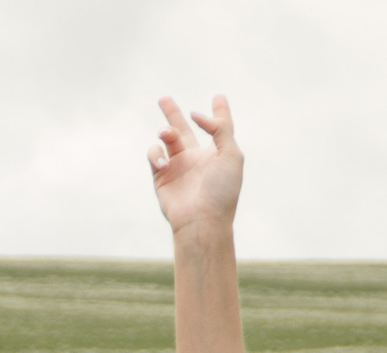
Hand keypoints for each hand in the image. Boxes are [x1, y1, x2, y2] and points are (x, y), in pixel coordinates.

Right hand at [150, 95, 242, 236]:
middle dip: (173, 114)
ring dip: (167, 130)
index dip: (219, 112)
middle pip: (183, 129)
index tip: (219, 97)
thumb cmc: (221, 190)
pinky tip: (165, 163)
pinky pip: (154, 154)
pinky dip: (157, 153)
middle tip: (164, 98)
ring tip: (167, 134)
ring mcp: (178, 166)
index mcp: (217, 153)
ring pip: (167, 138)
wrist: (202, 220)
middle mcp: (196, 158)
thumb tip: (196, 116)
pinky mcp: (161, 176)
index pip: (219, 128)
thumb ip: (221, 128)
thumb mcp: (232, 155)